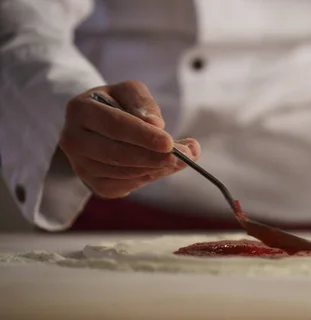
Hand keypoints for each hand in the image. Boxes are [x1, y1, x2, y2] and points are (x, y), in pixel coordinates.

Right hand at [59, 80, 200, 197]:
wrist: (97, 125)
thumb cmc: (117, 104)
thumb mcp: (130, 91)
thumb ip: (143, 103)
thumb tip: (155, 124)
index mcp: (80, 110)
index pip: (114, 125)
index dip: (143, 136)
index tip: (169, 142)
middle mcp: (74, 140)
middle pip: (117, 154)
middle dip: (155, 157)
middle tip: (186, 156)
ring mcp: (81, 165)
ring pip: (124, 173)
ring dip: (158, 169)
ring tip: (183, 159)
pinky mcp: (93, 184)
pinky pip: (125, 186)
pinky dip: (149, 178)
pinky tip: (164, 167)